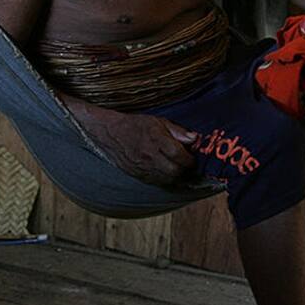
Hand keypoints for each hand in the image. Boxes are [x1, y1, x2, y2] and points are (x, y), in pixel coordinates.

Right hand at [67, 99, 198, 185]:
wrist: (109, 133)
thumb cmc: (135, 125)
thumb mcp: (158, 121)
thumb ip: (177, 131)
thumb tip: (195, 138)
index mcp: (156, 139)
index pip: (178, 154)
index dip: (190, 158)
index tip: (192, 157)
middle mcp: (149, 155)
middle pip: (175, 170)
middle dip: (185, 170)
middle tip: (187, 164)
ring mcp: (142, 167)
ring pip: (167, 179)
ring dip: (177, 176)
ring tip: (179, 169)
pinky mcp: (138, 175)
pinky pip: (157, 182)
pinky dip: (166, 180)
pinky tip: (168, 173)